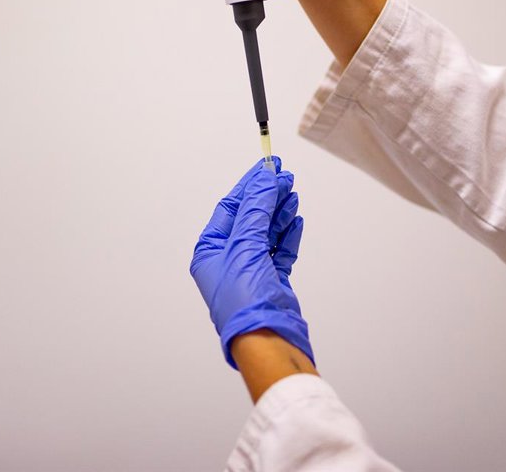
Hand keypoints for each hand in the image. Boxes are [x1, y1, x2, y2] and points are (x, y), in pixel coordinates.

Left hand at [190, 157, 310, 367]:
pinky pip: (280, 250)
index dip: (251, 185)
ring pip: (267, 232)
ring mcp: (251, 270)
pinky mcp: (271, 281)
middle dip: (268, 196)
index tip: (267, 165)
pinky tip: (295, 220)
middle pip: (250, 217)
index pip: (230, 207)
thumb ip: (256, 210)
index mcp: (210, 250)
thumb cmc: (244, 300)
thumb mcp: (245, 246)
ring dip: (279, 212)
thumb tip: (265, 179)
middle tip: (285, 176)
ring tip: (292, 194)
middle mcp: (228, 259)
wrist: (267, 340)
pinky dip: (288, 234)